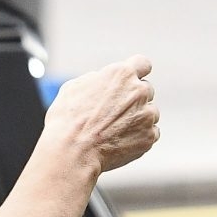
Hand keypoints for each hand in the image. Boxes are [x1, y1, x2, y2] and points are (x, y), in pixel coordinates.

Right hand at [44, 56, 159, 175]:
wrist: (71, 152)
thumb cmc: (66, 121)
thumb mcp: (73, 88)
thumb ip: (95, 79)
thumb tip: (101, 79)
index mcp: (122, 74)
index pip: (142, 64)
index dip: (136, 73)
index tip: (131, 82)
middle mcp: (139, 91)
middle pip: (146, 90)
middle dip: (133, 99)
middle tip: (113, 114)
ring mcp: (147, 114)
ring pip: (149, 113)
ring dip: (137, 119)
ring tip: (113, 131)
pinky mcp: (149, 135)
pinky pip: (150, 133)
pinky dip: (139, 137)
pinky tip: (119, 142)